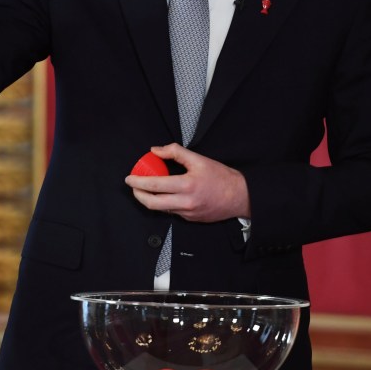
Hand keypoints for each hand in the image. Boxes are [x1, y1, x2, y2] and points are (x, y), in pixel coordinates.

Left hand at [125, 144, 250, 222]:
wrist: (239, 196)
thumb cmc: (222, 178)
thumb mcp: (199, 159)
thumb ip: (175, 152)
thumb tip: (156, 150)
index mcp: (187, 185)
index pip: (155, 185)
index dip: (138, 182)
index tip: (130, 178)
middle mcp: (186, 202)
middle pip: (152, 203)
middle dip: (138, 195)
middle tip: (134, 187)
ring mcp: (187, 213)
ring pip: (161, 209)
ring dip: (150, 200)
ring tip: (146, 190)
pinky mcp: (190, 219)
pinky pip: (172, 212)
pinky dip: (165, 204)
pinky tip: (166, 195)